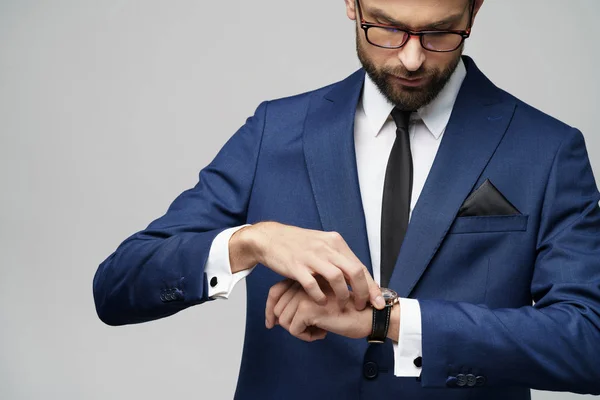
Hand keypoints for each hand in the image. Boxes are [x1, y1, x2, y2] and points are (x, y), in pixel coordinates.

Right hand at [233, 221, 383, 309]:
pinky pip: (313, 285)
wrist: (270, 238)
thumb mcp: (322, 244)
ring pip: (336, 278)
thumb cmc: (298, 244)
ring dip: (342, 296)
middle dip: (362, 292)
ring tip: (342, 306)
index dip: (371, 286)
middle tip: (362, 306)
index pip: (359, 265)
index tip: (379, 302)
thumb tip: (357, 275)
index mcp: (335, 242)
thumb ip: (338, 257)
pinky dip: (320, 296)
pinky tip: (321, 302)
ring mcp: (311, 256)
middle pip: (354, 271)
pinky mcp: (296, 266)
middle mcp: (326, 247)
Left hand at [265, 278, 372, 340]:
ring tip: (319, 329)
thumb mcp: (319, 299)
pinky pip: (294, 330)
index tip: (271, 323)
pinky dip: (306, 336)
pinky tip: (322, 332)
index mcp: (304, 277)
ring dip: (301, 331)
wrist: (367, 314)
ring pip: (284, 321)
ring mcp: (305, 293)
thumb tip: (275, 317)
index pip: (274, 292)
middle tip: (311, 327)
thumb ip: (299, 299)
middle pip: (277, 309)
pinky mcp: (308, 307)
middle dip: (292, 325)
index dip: (270, 310)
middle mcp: (302, 282)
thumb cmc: (346, 308)